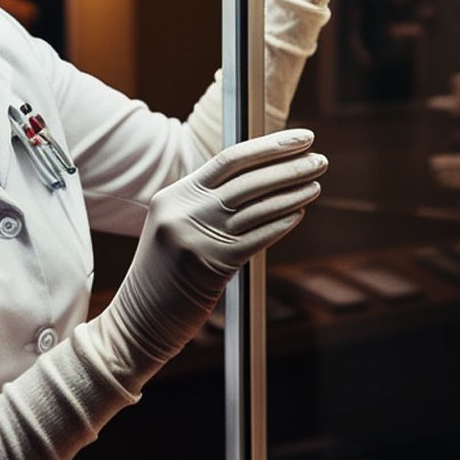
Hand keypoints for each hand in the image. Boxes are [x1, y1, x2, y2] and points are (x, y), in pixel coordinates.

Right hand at [104, 130, 325, 366]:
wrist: (139, 320)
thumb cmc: (165, 275)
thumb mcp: (175, 226)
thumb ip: (207, 202)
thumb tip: (259, 177)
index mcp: (173, 195)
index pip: (229, 159)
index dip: (269, 146)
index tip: (301, 138)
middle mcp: (184, 211)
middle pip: (248, 180)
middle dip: (289, 166)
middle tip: (320, 159)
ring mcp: (197, 237)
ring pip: (257, 207)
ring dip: (293, 193)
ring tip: (315, 184)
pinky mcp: (212, 265)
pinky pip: (257, 237)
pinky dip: (281, 223)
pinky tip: (299, 214)